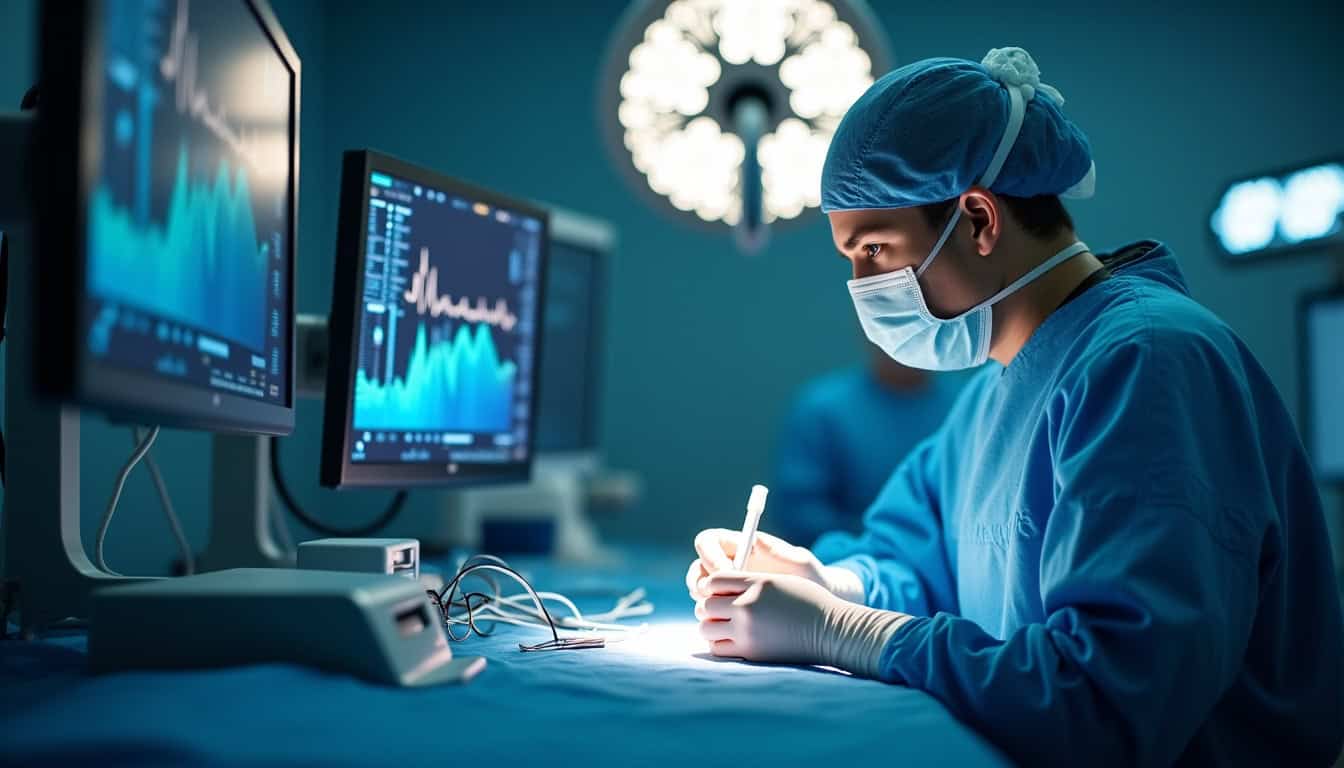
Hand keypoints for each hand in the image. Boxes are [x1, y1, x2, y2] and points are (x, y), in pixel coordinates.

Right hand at [684, 529, 864, 602]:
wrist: (818, 609)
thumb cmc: (811, 579)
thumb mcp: (800, 562)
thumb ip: (779, 551)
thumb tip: (756, 540)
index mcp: (740, 546)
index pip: (708, 541)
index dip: (710, 555)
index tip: (726, 571)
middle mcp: (727, 566)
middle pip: (697, 569)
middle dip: (700, 582)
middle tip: (713, 597)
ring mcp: (726, 590)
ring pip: (699, 593)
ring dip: (703, 602)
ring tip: (724, 612)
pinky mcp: (730, 612)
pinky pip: (711, 614)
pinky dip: (713, 620)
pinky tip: (728, 626)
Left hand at [696, 572, 912, 675]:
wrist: (830, 631)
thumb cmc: (808, 602)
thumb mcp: (780, 581)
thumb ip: (749, 582)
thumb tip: (716, 585)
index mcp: (756, 583)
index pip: (713, 579)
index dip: (711, 585)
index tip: (717, 590)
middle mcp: (748, 606)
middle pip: (706, 604)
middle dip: (709, 606)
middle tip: (719, 610)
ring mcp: (747, 630)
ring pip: (705, 627)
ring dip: (710, 625)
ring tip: (723, 625)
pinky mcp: (750, 652)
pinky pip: (716, 648)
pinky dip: (718, 643)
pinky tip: (731, 639)